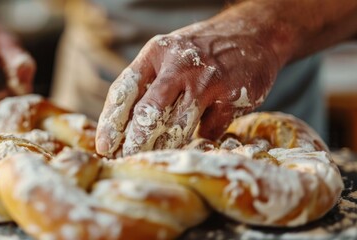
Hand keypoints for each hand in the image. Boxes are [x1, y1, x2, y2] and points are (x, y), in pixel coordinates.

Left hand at [96, 21, 281, 156]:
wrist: (253, 33)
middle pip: (149, 111)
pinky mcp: (231, 96)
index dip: (110, 122)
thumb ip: (147, 83)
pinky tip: (198, 138)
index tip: (104, 146)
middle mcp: (179, 65)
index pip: (124, 90)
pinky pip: (209, 130)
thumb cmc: (199, 51)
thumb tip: (121, 128)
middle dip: (135, 141)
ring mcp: (207, 81)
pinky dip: (200, 139)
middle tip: (127, 160)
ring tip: (155, 159)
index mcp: (155, 53)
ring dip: (164, 147)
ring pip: (178, 126)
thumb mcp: (167, 54)